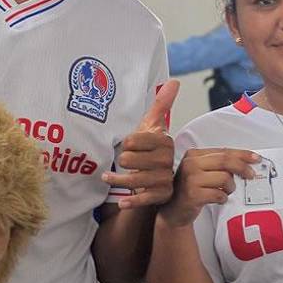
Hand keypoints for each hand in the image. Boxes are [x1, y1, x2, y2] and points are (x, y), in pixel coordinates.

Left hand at [102, 81, 179, 209]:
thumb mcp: (153, 126)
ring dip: (118, 179)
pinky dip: (132, 201)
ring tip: (107, 177)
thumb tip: (175, 81)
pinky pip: (144, 199)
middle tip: (122, 161)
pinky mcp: (162, 196)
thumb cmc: (150, 149)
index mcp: (165, 142)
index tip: (127, 144)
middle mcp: (167, 161)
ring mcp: (165, 180)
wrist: (157, 177)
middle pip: (133, 160)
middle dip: (124, 161)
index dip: (129, 142)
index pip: (138, 140)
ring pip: (136, 179)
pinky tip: (121, 201)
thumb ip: (161, 104)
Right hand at [159, 148, 259, 227]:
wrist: (173, 211)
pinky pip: (219, 194)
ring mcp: (190, 179)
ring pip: (225, 178)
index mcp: (193, 154)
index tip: (256, 158)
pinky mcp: (193, 195)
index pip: (223, 151)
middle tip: (251, 175)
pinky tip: (217, 199)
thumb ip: (218, 165)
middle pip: (226, 161)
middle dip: (242, 168)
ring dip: (230, 188)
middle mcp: (190, 164)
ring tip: (224, 192)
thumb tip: (245, 163)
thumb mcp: (201, 172)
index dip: (242, 154)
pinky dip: (222, 198)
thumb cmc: (190, 190)